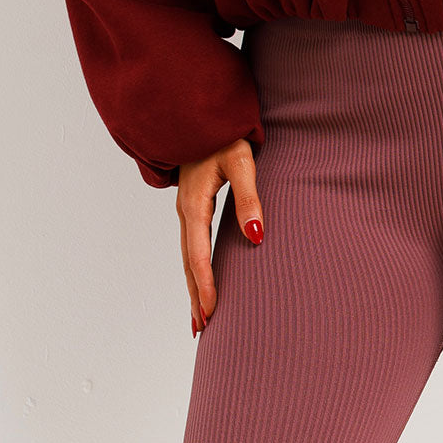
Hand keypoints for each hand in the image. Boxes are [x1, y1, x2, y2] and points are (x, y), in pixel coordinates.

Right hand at [175, 138, 265, 336]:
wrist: (203, 112)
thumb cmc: (225, 135)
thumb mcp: (242, 162)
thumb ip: (250, 198)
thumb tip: (256, 237)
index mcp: (195, 204)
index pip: (198, 255)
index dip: (205, 286)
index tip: (211, 314)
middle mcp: (186, 210)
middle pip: (188, 262)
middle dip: (195, 296)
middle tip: (202, 330)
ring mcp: (186, 208)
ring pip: (187, 255)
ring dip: (193, 286)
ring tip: (199, 317)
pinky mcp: (192, 204)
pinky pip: (190, 243)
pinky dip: (194, 266)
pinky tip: (200, 278)